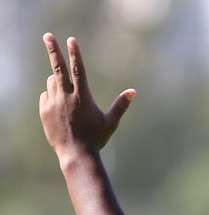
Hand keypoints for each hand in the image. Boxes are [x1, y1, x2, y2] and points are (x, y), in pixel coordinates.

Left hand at [38, 33, 135, 158]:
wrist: (75, 154)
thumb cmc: (96, 138)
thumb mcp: (110, 122)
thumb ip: (121, 104)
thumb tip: (134, 92)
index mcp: (83, 97)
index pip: (78, 70)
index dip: (75, 54)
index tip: (71, 40)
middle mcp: (66, 97)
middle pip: (57, 68)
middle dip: (52, 49)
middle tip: (48, 36)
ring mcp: (53, 103)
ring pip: (52, 82)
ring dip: (58, 81)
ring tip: (68, 96)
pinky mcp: (44, 111)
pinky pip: (45, 96)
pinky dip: (52, 96)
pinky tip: (60, 108)